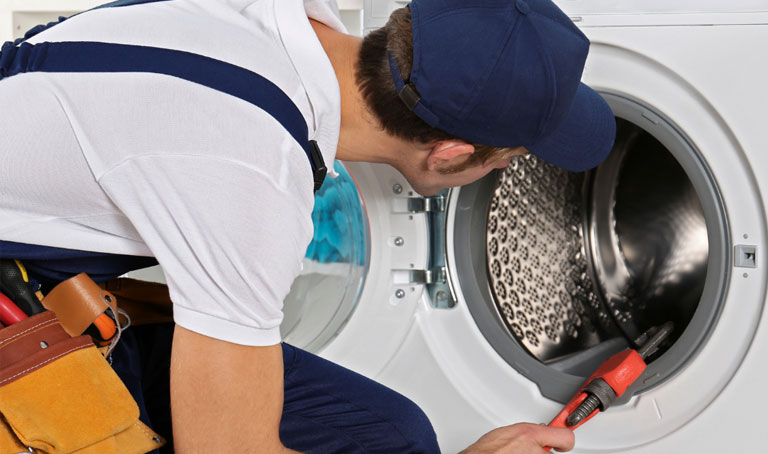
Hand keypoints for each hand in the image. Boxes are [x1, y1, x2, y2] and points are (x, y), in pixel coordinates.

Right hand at [460, 423, 574, 453]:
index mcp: (530, 435)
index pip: (565, 436)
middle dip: (544, 452)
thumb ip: (526, 432)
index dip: (565, 439)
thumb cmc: (485, 452)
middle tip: (531, 450)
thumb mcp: (507, 432)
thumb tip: (538, 432)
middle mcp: (536, 452)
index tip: (564, 440)